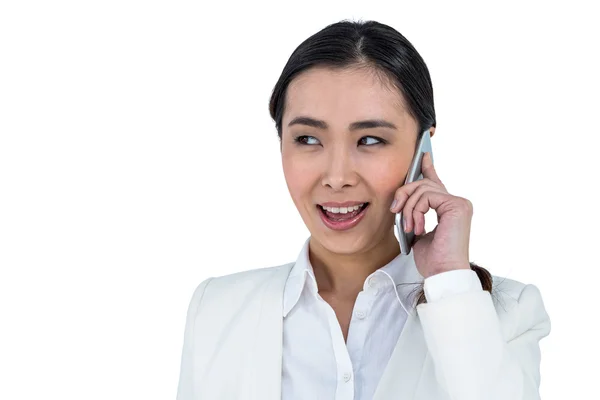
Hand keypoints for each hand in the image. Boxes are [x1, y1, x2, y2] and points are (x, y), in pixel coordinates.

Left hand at [390, 152, 471, 278]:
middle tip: (395, 211)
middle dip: (404, 194)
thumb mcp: (417, 230)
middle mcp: (457, 203)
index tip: (423, 155)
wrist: (442, 273)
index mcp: (448, 208)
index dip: (428, 168)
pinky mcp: (457, 205)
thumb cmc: (432, 259)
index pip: (435, 183)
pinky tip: (418, 226)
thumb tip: (403, 201)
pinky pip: (427, 196)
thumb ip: (415, 213)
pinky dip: (416, 210)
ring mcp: (459, 203)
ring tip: (410, 227)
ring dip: (409, 208)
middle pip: (423, 183)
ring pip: (423, 189)